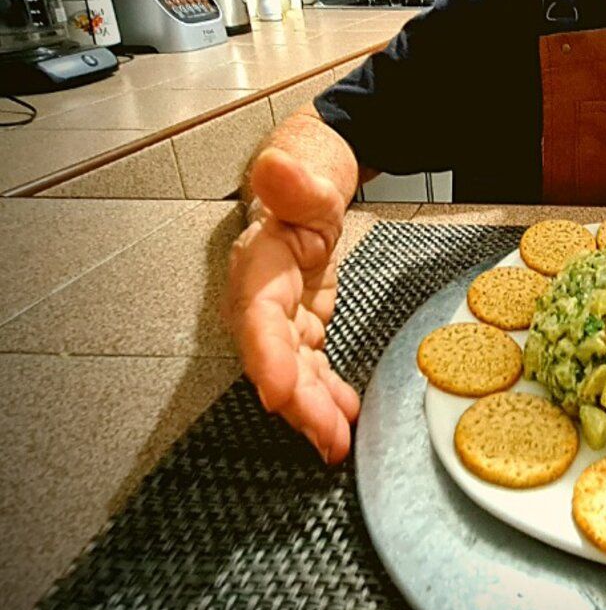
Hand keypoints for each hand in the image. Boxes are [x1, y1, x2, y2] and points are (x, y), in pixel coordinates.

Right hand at [223, 147, 359, 461]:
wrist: (302, 194)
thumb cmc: (301, 189)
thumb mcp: (306, 181)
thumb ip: (293, 182)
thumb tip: (275, 166)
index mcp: (259, 265)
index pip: (258, 317)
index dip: (267, 358)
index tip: (280, 392)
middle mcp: (261, 301)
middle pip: (275, 359)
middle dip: (299, 403)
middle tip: (328, 437)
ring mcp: (281, 320)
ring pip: (293, 373)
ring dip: (314, 412)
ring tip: (337, 444)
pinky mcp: (299, 329)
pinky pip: (310, 370)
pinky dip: (326, 397)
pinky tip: (344, 422)